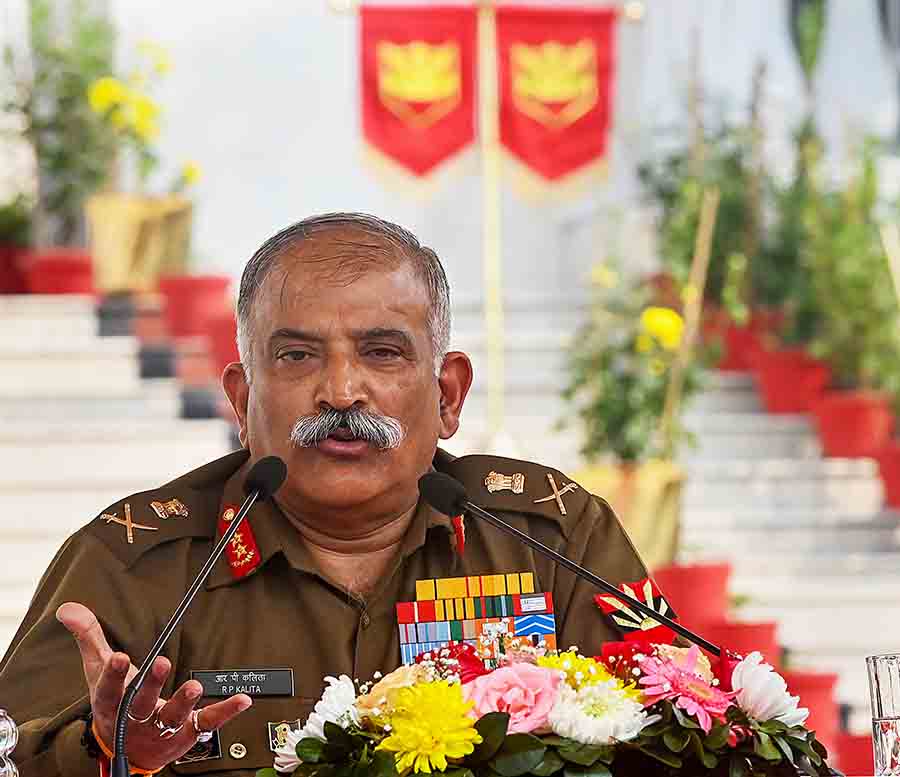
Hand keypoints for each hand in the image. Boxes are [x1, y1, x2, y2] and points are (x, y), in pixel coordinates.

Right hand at [57, 602, 251, 771]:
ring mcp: (161, 728)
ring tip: (194, 687)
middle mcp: (135, 720)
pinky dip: (225, 712)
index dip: (113, 676)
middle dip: (151, 685)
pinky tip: (242, 699)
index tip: (118, 657)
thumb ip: (89, 637)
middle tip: (162, 663)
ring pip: (172, 717)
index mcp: (111, 704)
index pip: (108, 692)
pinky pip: (207, 723)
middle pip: (141, 704)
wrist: (128, 751)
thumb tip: (69, 609)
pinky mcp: (185, 734)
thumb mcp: (98, 671)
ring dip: (183, 702)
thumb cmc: (115, 702)